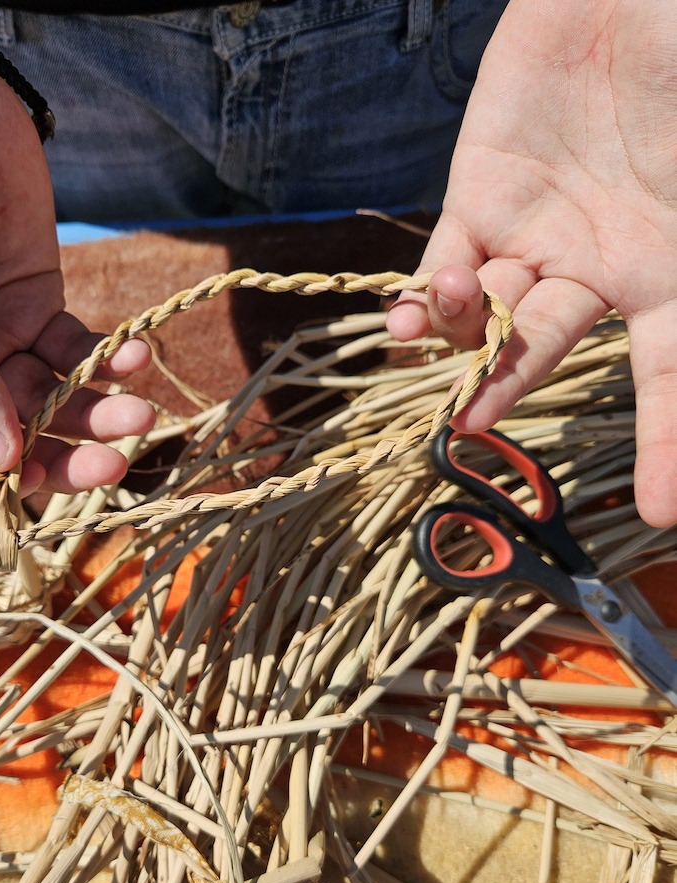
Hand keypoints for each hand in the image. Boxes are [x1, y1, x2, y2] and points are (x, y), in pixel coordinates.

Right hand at [0, 6, 153, 518]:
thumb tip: (1, 461)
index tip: (14, 491)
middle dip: (57, 460)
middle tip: (112, 464)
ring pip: (47, 405)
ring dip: (95, 414)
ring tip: (138, 415)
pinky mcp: (32, 306)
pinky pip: (74, 351)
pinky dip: (106, 360)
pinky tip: (133, 358)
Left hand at [386, 0, 676, 526]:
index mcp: (670, 268)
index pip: (671, 374)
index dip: (669, 441)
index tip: (662, 511)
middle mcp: (599, 268)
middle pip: (549, 353)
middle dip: (511, 394)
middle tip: (473, 429)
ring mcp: (535, 237)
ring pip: (487, 317)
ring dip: (460, 338)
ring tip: (448, 329)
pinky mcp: (480, 199)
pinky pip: (444, 267)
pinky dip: (422, 300)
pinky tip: (403, 320)